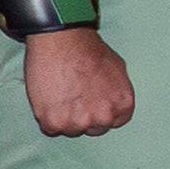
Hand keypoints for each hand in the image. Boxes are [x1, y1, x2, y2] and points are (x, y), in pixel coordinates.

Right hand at [19, 24, 136, 136]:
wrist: (62, 39)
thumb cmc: (88, 49)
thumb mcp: (117, 68)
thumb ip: (116, 91)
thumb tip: (111, 100)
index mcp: (122, 106)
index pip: (113, 122)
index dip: (99, 111)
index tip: (90, 102)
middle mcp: (104, 117)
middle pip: (93, 128)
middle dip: (83, 115)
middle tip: (73, 96)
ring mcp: (79, 121)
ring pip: (70, 129)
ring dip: (64, 117)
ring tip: (60, 94)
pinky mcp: (54, 122)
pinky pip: (50, 128)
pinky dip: (47, 116)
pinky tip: (49, 98)